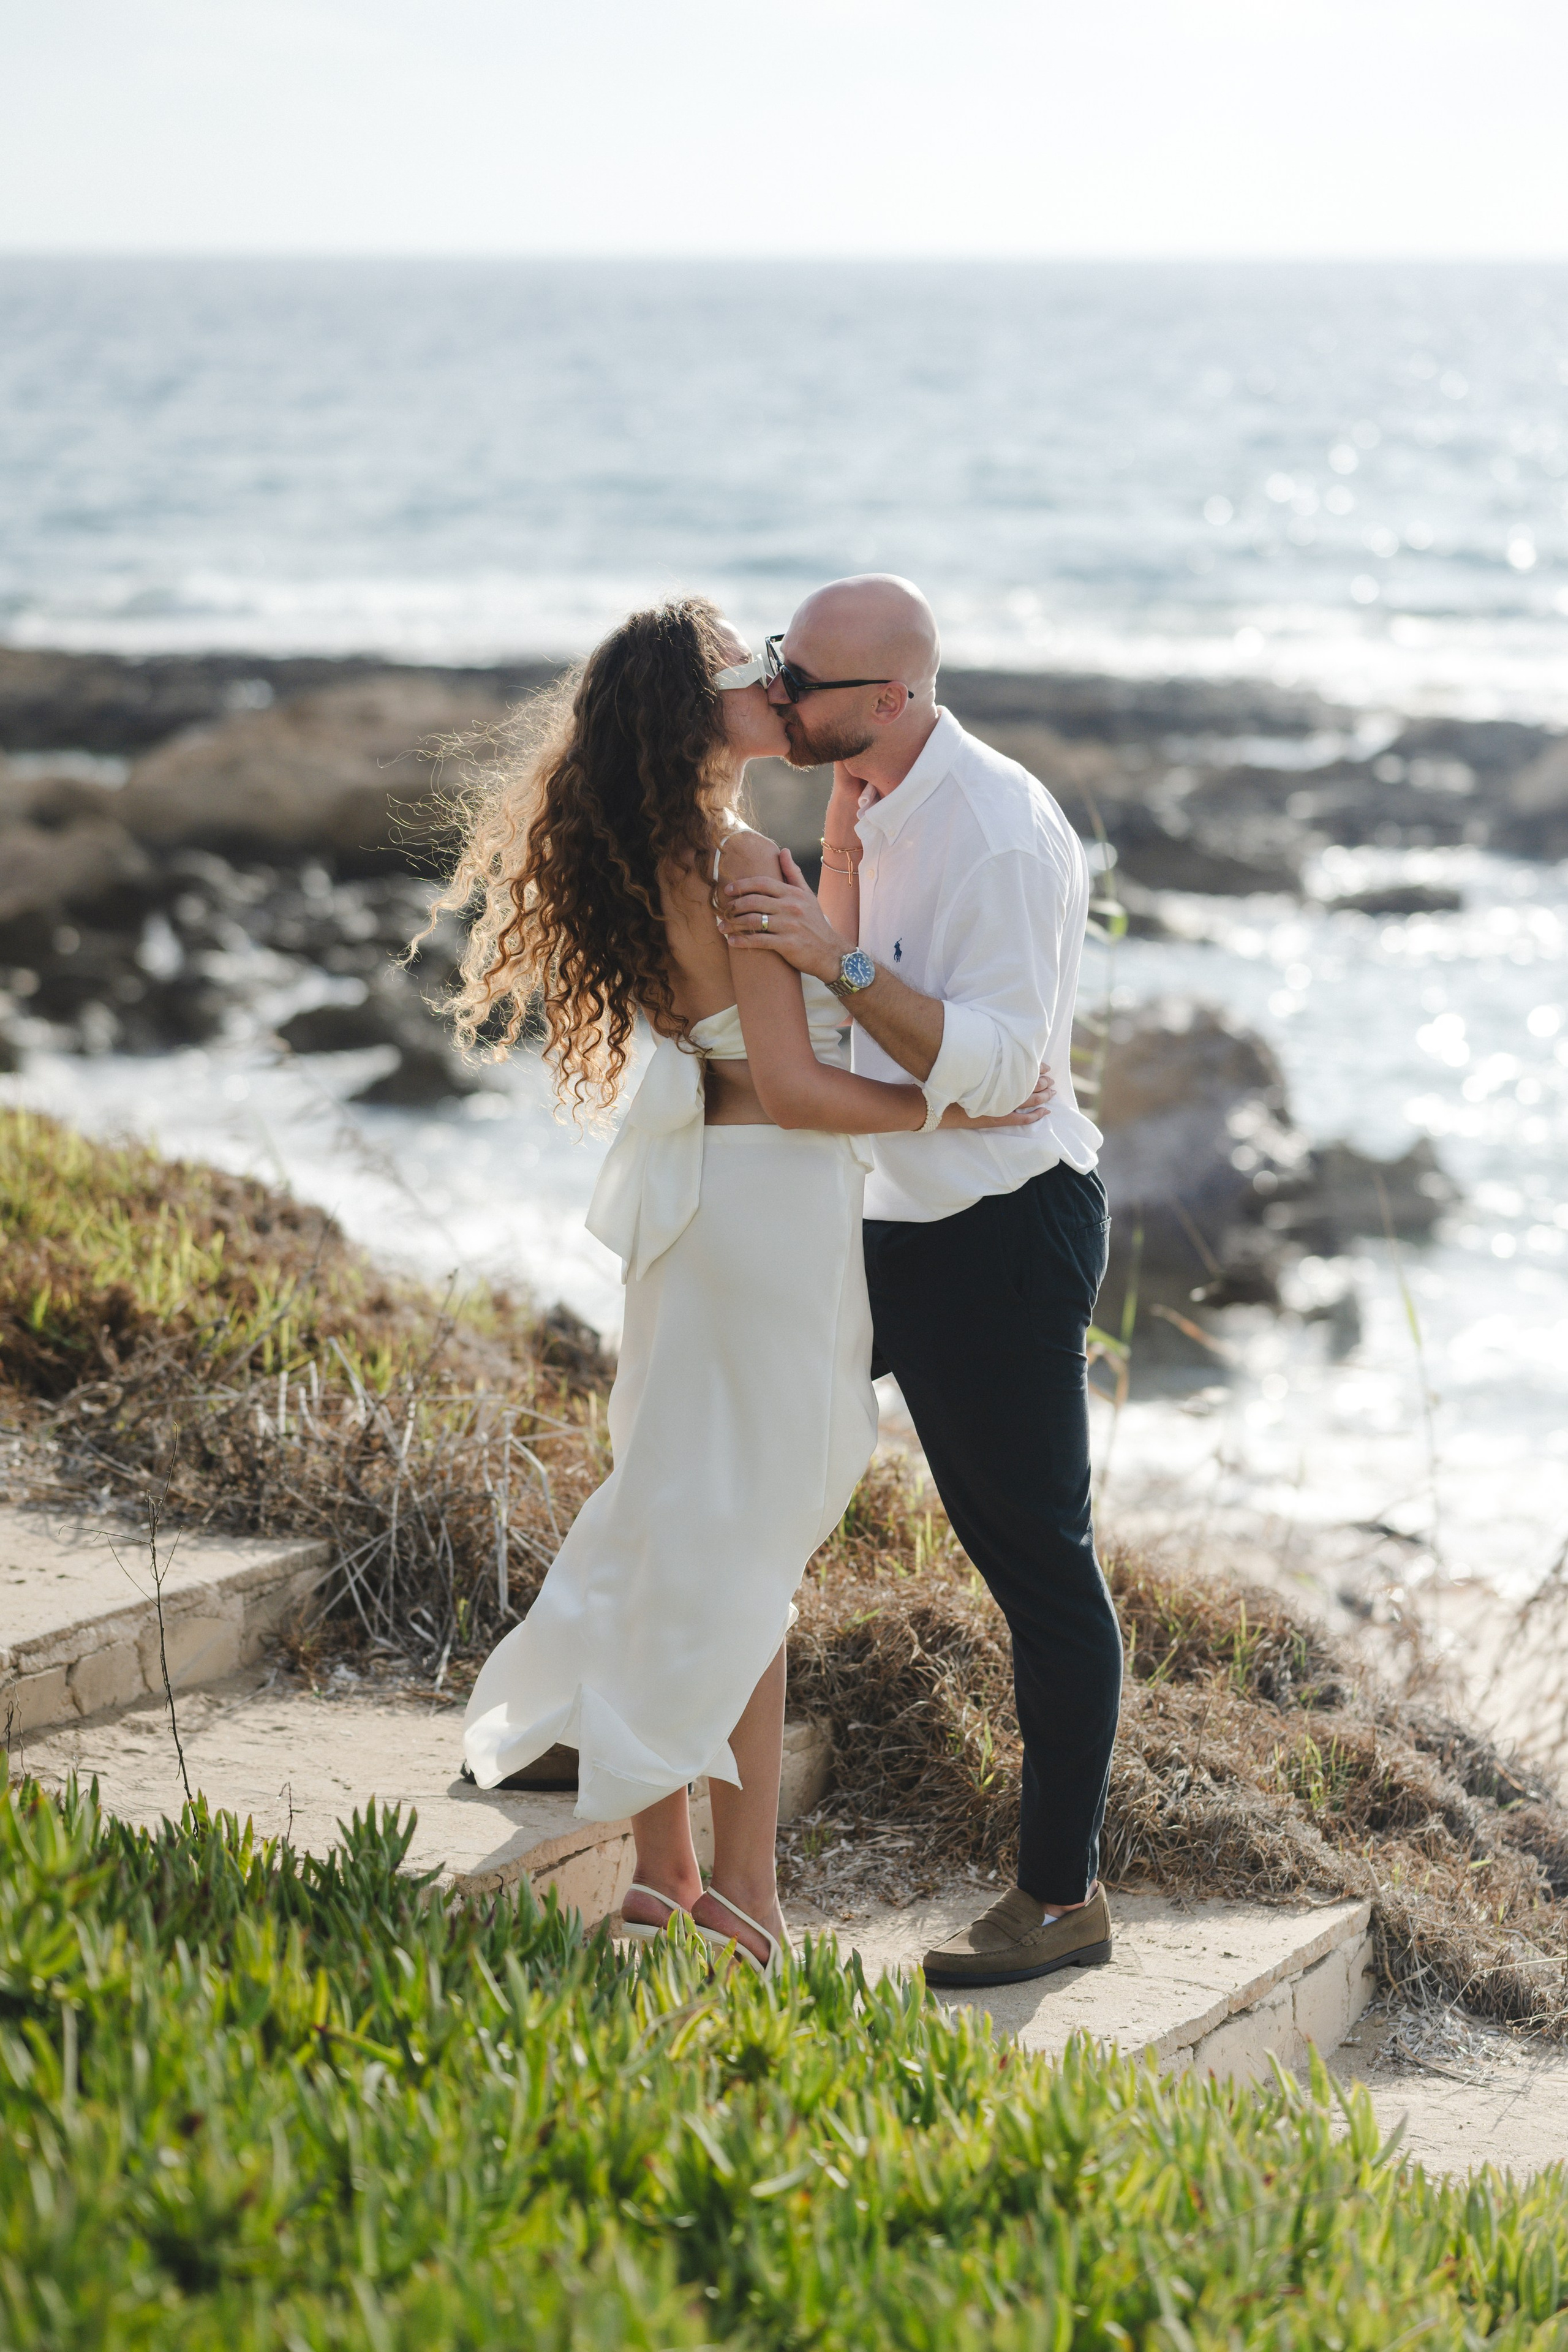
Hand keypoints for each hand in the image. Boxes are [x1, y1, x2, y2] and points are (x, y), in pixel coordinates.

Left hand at [720, 846, 846, 984]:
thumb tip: (784, 851)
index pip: (762, 883)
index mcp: (793, 893)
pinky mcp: (788, 944)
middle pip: (753, 901)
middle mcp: (791, 907)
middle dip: (733, 907)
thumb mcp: (807, 895)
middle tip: (723, 912)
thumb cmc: (815, 923)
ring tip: (722, 927)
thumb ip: (793, 873)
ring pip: (753, 921)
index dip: (741, 885)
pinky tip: (732, 942)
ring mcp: (789, 926)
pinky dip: (742, 941)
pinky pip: (759, 941)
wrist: (831, 952)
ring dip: (733, 924)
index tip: (727, 890)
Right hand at [938, 1060, 1054, 1131]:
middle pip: (1028, 1084)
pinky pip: (1021, 1119)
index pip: (1023, 1069)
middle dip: (1042, 1081)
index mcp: (995, 1074)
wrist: (935, 1104)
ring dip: (1043, 1095)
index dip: (1036, 1067)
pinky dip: (1035, 1115)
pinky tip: (1045, 1112)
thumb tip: (995, 1047)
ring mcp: (1000, 1105)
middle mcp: (999, 1088)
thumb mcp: (967, 1066)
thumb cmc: (948, 1081)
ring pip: (1029, 1100)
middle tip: (1052, 1079)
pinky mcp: (996, 1119)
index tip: (1046, 1066)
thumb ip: (983, 1059)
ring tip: (1052, 1092)